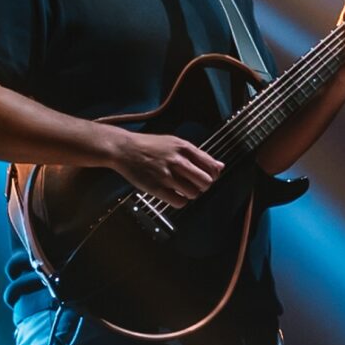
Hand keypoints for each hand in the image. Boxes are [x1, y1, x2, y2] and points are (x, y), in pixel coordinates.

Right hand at [109, 128, 223, 205]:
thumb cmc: (150, 146)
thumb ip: (197, 155)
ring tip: (182, 189)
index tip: (207, 177)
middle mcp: (177, 160)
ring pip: (194, 193)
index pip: (211, 166)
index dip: (213, 175)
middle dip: (204, 186)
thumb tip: (220, 167)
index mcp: (183, 147)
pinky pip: (179, 202)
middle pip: (206, 182)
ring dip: (191, 194)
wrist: (124, 149)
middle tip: (195, 185)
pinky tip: (174, 195)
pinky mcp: (156, 188)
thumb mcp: (175, 143)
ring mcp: (166, 175)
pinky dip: (180, 201)